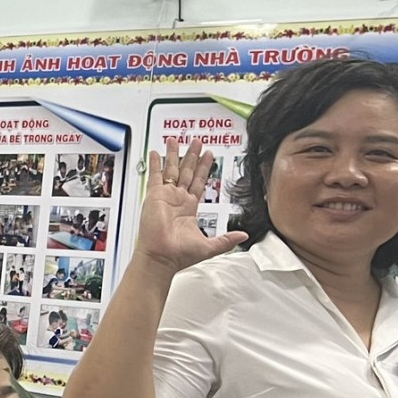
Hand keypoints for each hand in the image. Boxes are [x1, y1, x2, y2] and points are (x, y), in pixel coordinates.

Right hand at [135, 139, 246, 275]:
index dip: (205, 168)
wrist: (162, 257)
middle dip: (192, 156)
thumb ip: (227, 239)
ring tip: (176, 140)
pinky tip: (156, 152)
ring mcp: (165, 196)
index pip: (199, 182)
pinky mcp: (155, 196)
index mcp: (189, 208)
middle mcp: (177, 200)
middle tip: (196, 141)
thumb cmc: (179, 254)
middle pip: (187, 171)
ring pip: (172, 169)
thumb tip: (243, 236)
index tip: (208, 155)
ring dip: (175, 154)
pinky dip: (155, 163)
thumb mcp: (210, 246)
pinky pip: (155, 175)